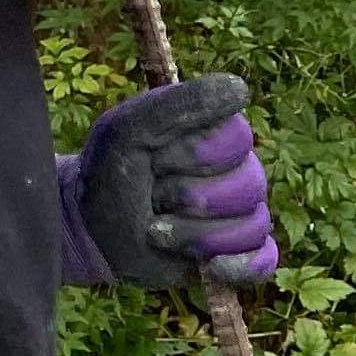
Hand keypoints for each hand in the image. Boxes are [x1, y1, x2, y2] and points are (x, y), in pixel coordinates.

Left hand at [59, 74, 279, 290]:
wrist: (91, 231)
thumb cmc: (108, 174)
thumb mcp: (129, 130)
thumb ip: (179, 104)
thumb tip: (241, 89)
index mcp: (215, 137)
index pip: (239, 140)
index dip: (197, 155)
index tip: (156, 160)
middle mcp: (235, 174)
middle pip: (251, 185)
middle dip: (192, 199)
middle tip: (155, 198)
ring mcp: (239, 216)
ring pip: (252, 226)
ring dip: (196, 236)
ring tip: (161, 231)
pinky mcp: (239, 256)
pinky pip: (264, 261)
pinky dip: (237, 266)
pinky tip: (206, 266)